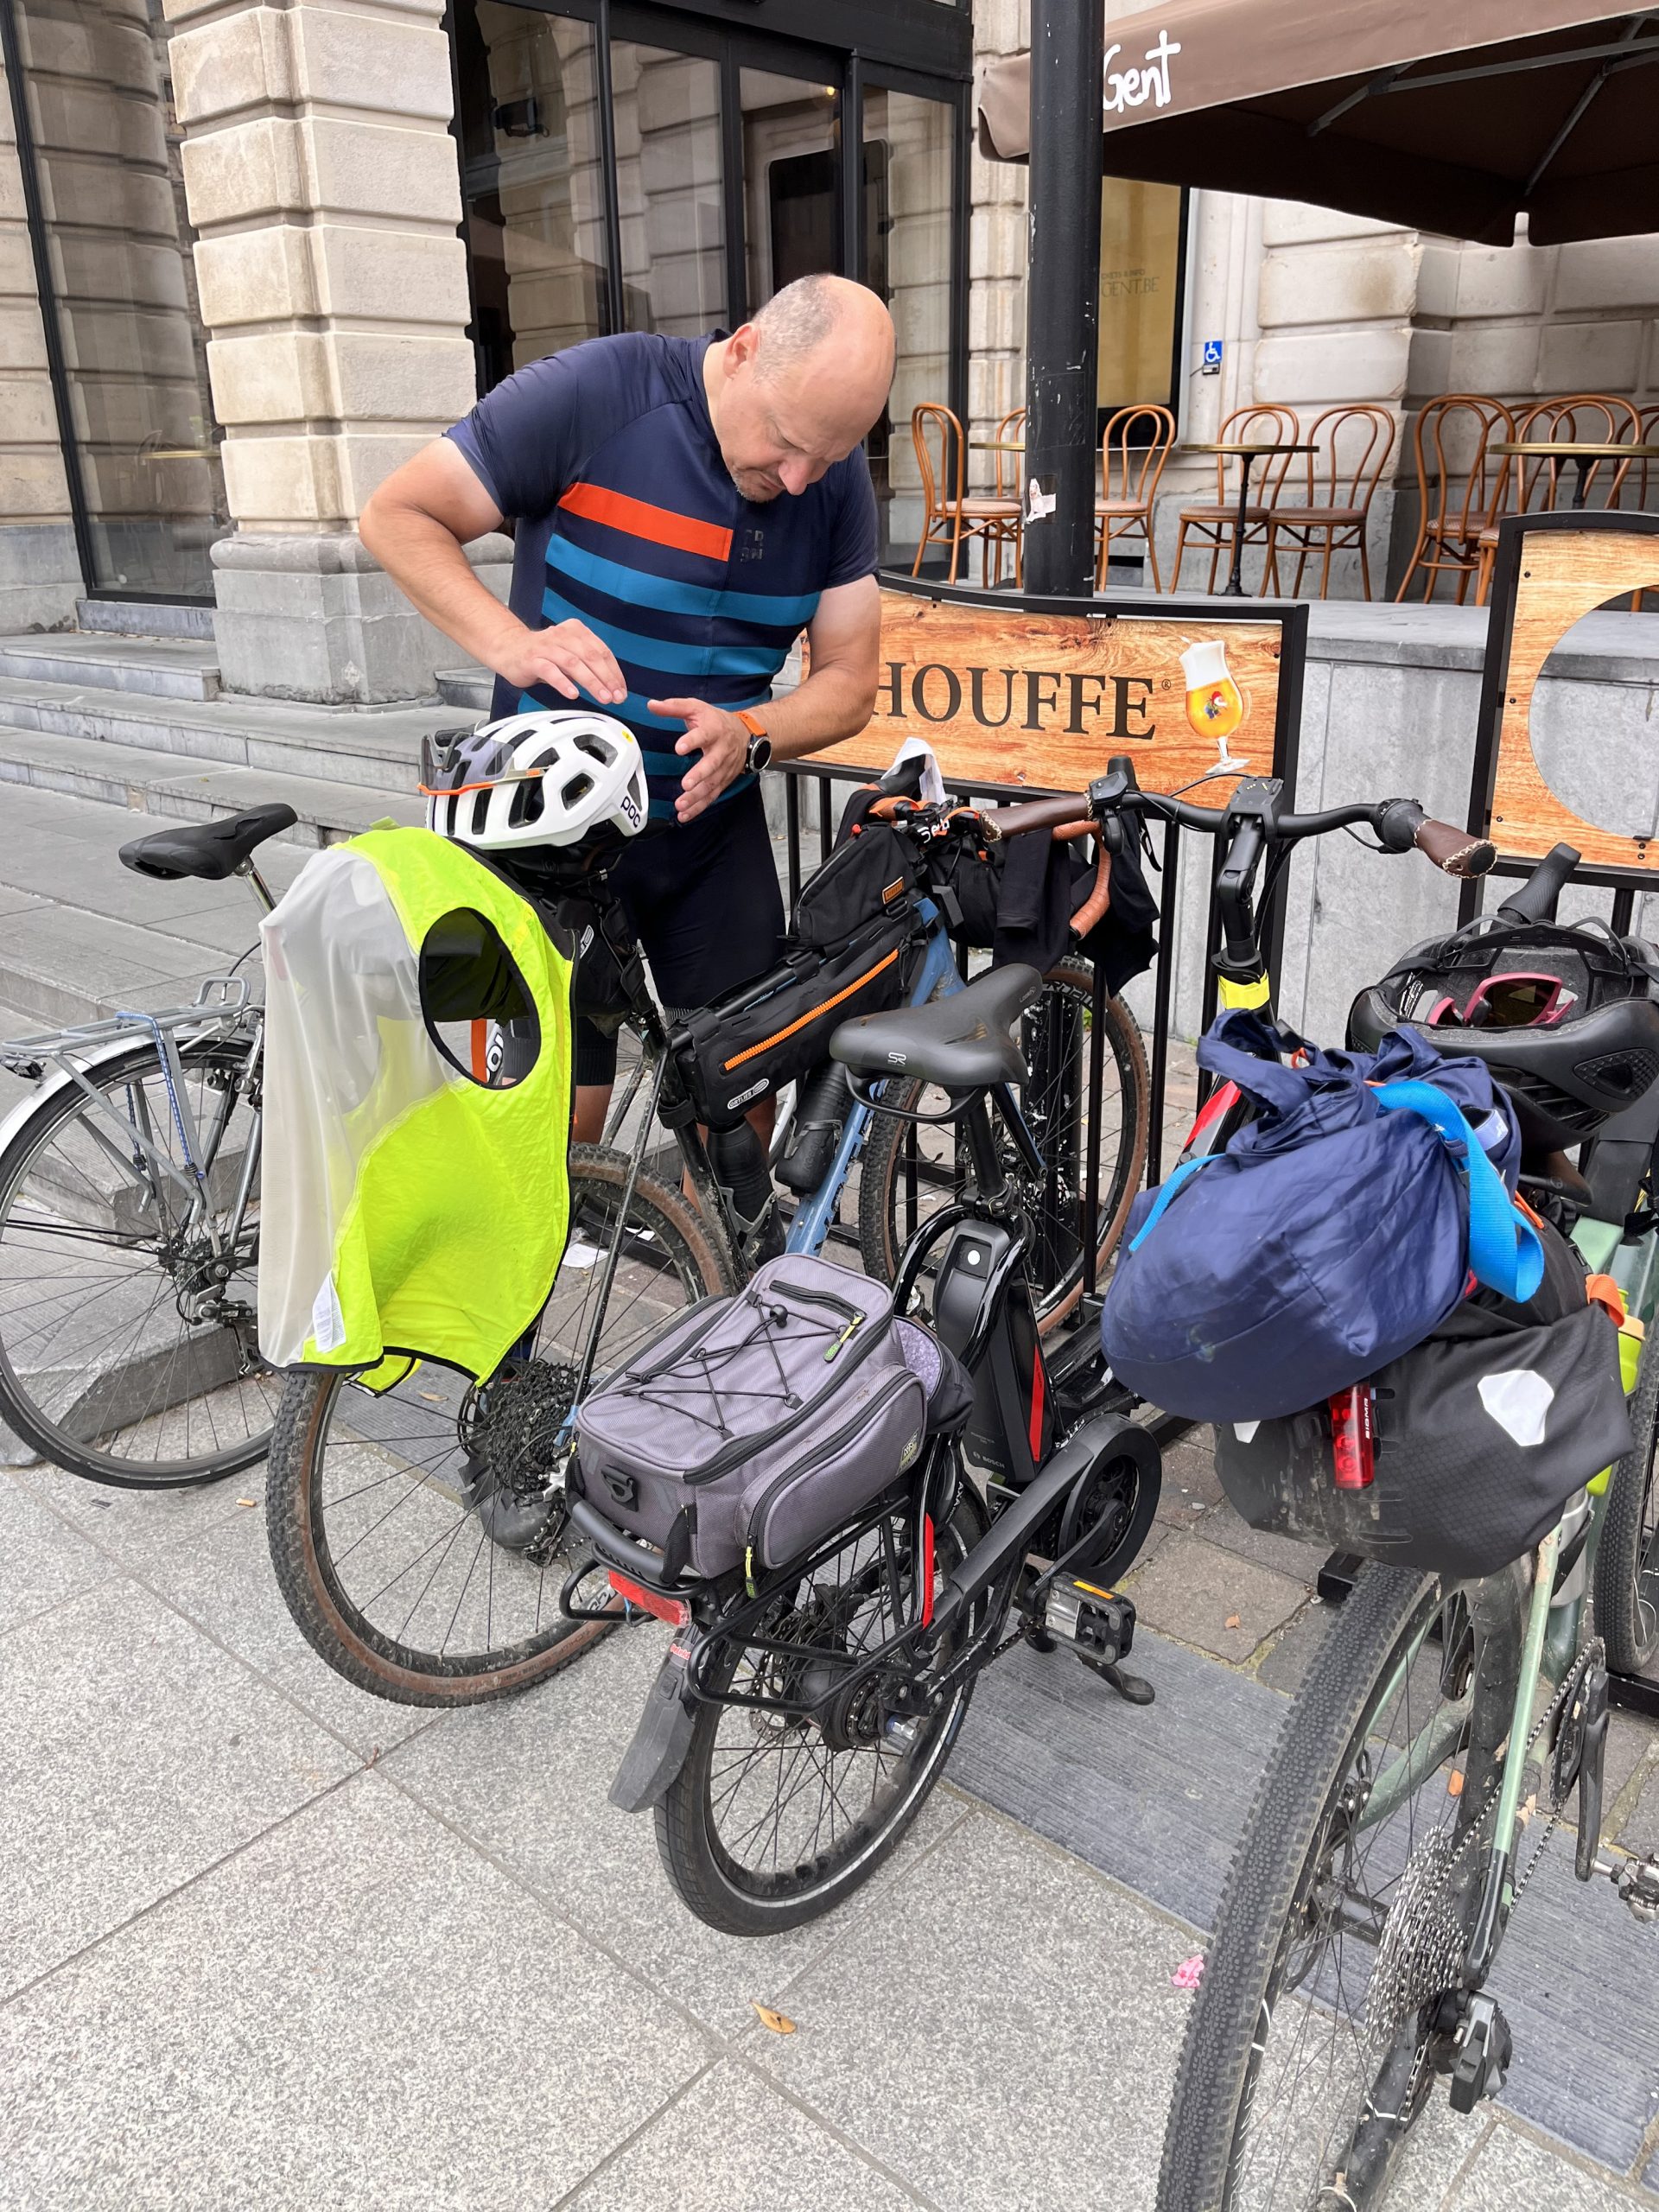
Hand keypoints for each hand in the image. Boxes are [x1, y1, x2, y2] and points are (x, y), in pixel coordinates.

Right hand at [492, 617, 626, 707]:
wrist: (509, 648)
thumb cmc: (543, 655)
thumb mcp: (570, 655)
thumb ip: (588, 665)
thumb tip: (612, 686)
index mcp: (576, 631)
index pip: (602, 651)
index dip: (614, 672)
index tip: (621, 690)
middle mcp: (563, 635)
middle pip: (591, 656)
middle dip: (607, 678)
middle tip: (616, 696)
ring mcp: (547, 647)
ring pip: (573, 663)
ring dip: (591, 682)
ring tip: (602, 697)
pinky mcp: (533, 659)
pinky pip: (550, 671)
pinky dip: (563, 683)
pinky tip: (573, 694)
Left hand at [651, 697, 750, 823]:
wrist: (747, 735)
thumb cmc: (717, 721)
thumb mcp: (697, 708)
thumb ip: (674, 707)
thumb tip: (652, 705)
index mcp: (714, 730)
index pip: (704, 735)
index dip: (692, 741)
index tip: (679, 748)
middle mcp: (721, 751)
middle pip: (712, 764)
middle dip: (699, 775)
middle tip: (686, 784)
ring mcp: (723, 768)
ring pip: (711, 784)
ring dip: (696, 796)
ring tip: (681, 804)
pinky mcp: (723, 781)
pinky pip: (711, 796)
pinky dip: (699, 807)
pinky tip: (685, 814)